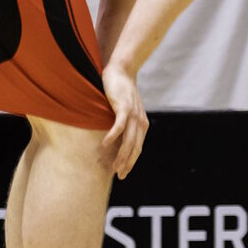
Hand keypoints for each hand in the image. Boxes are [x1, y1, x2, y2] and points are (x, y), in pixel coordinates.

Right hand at [100, 65, 148, 179]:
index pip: (137, 149)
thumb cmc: (120, 93)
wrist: (122, 71)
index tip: (123, 174)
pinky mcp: (124, 107)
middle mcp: (140, 122)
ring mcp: (133, 115)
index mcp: (142, 125)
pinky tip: (105, 145)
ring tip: (113, 167)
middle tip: (119, 176)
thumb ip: (123, 126)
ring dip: (121, 155)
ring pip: (128, 141)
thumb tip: (114, 142)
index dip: (131, 162)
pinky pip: (119, 126)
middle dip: (127, 164)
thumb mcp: (125, 112)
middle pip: (134, 148)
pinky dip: (113, 136)